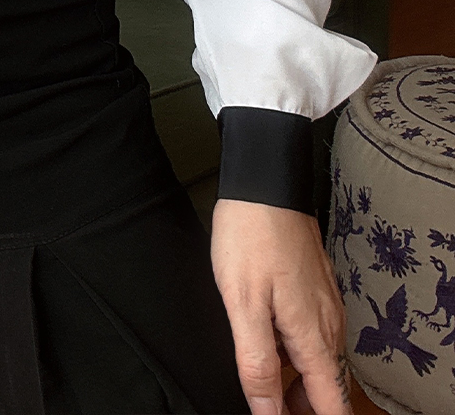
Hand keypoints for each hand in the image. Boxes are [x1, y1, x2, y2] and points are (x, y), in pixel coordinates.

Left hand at [211, 199, 351, 414]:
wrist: (264, 182)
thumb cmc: (250, 236)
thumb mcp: (242, 303)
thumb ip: (257, 362)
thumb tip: (267, 412)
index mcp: (313, 336)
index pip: (332, 405)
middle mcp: (329, 325)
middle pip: (326, 389)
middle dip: (301, 404)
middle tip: (265, 397)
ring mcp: (326, 305)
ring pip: (319, 361)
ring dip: (296, 377)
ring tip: (261, 367)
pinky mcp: (317, 289)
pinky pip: (313, 334)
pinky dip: (294, 347)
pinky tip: (267, 333)